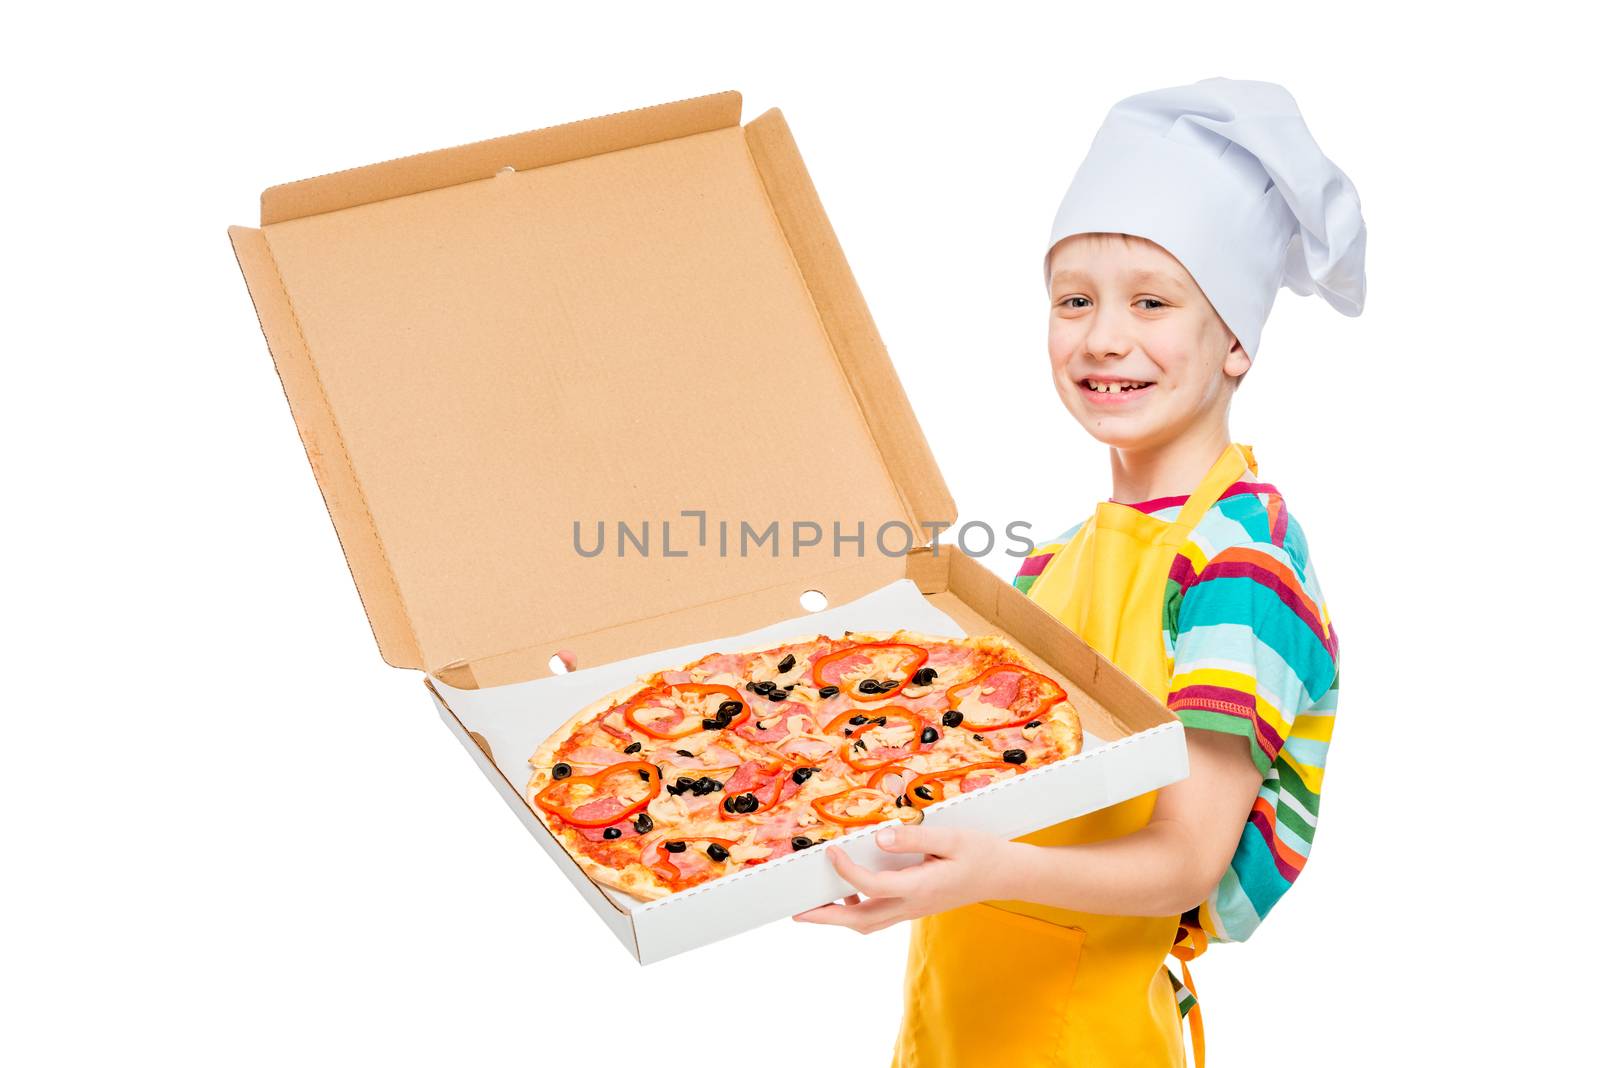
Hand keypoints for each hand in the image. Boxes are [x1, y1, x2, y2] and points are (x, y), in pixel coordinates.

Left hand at [789, 824, 1010, 932]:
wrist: (1006, 875)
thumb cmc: (981, 853)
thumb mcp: (952, 837)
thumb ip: (914, 837)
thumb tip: (880, 836)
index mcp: (921, 887)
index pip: (873, 885)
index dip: (847, 871)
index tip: (831, 853)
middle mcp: (914, 905)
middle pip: (862, 920)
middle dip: (827, 918)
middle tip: (797, 912)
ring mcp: (914, 910)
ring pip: (869, 923)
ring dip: (839, 918)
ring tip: (813, 906)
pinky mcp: (915, 907)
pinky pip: (879, 917)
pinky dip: (858, 911)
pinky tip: (850, 892)